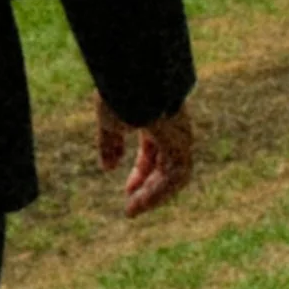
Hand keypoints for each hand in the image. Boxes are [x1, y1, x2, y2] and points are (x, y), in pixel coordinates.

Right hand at [95, 93, 195, 217]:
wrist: (134, 79)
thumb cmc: (122, 94)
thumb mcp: (111, 122)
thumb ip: (109, 144)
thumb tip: (108, 168)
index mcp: (157, 121)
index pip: (153, 153)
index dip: (141, 173)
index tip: (128, 191)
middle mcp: (174, 130)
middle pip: (165, 167)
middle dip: (148, 188)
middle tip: (131, 207)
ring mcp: (180, 137)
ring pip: (174, 176)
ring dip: (153, 196)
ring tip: (133, 210)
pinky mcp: (181, 145)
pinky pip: (175, 177)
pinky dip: (158, 192)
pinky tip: (140, 202)